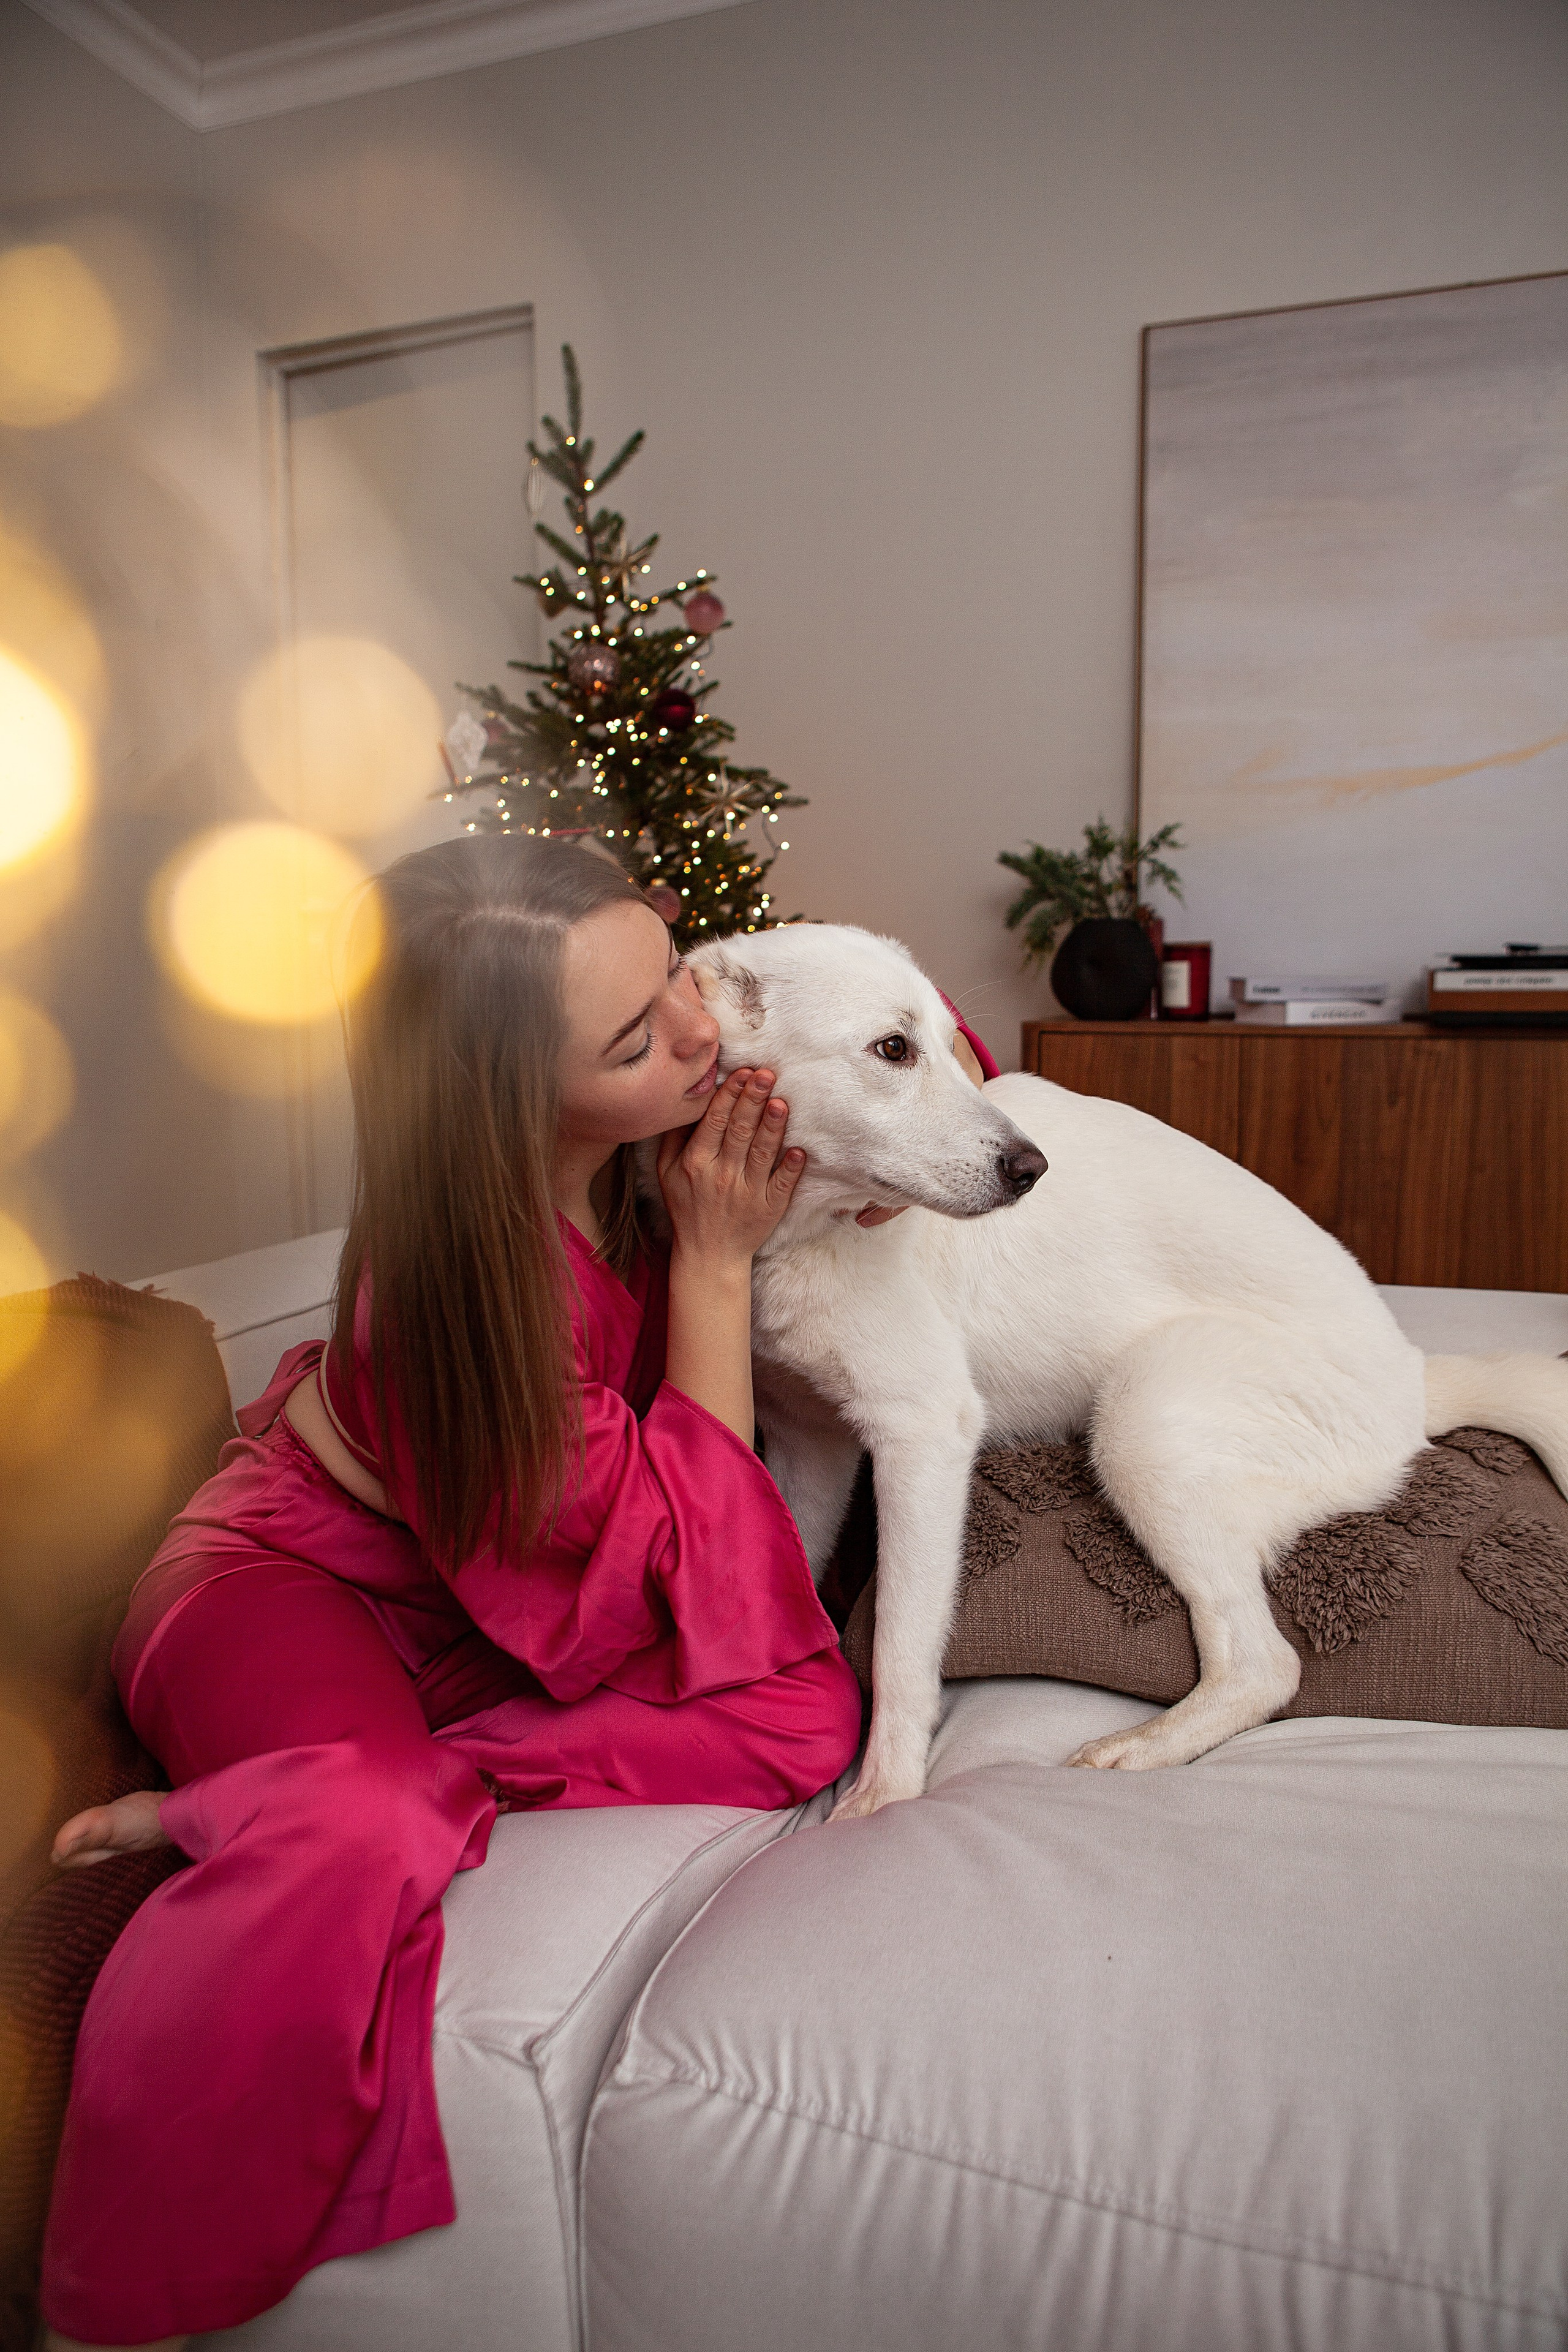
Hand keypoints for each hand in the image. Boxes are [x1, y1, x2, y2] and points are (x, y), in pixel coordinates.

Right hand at [657, 1067, 805, 1270]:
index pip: (714, 1122)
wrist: (709, 1254)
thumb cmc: (688, 1207)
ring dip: (773, 1126)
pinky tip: (798, 1150)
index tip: (742, 1072)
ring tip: (780, 1101)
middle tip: (765, 1074)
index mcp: (696, 1163)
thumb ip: (675, 1137)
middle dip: (753, 1099)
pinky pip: (782, 1184)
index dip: (729, 1095)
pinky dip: (791, 1167)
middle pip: (740, 1131)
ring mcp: (748, 1193)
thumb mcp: (667, 1172)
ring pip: (762, 1152)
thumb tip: (689, 1100)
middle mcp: (722, 1176)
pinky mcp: (769, 1208)